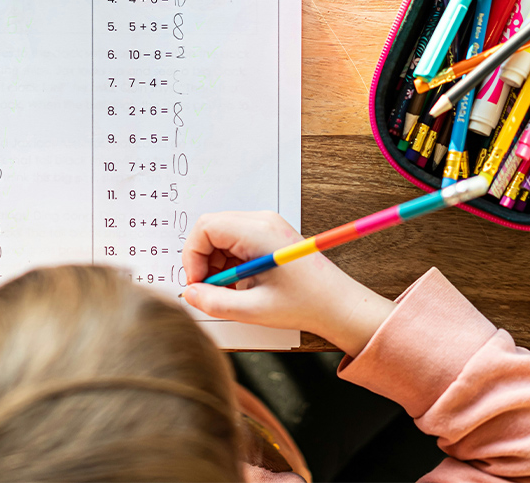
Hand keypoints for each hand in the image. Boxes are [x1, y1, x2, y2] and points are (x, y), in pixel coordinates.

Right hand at [181, 211, 393, 355]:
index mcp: (258, 232)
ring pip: (221, 237)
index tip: (198, 283)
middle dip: (203, 261)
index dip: (193, 256)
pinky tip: (241, 286)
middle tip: (210, 290)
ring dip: (216, 264)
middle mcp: (262, 221)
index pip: (205, 227)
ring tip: (230, 292)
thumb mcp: (254, 309)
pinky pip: (235, 242)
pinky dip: (230, 264)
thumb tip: (190, 294)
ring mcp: (267, 226)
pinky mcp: (269, 236)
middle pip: (211, 229)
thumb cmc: (306, 304)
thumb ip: (215, 302)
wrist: (340, 305)